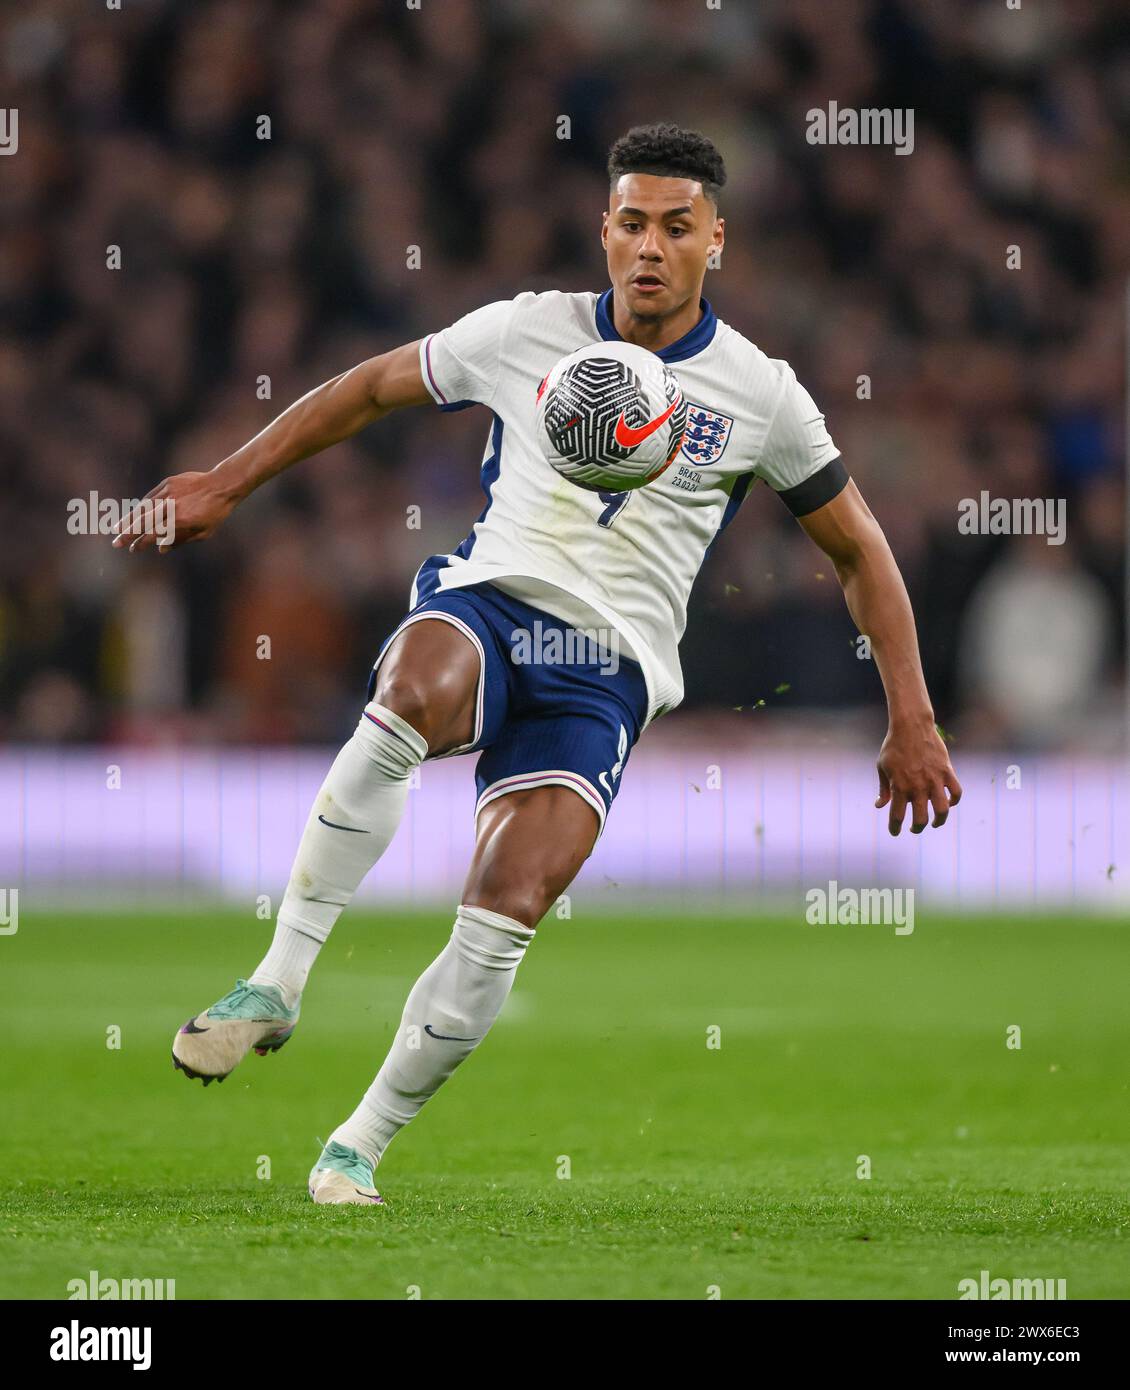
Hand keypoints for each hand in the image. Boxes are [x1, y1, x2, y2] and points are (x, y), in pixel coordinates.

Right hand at [111, 471, 237, 553]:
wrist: (221, 485)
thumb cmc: (215, 512)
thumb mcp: (203, 532)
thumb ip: (180, 540)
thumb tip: (161, 549)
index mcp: (180, 521)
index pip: (154, 534)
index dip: (142, 543)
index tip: (133, 549)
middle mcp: (171, 506)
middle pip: (144, 521)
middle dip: (127, 533)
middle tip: (116, 543)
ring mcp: (168, 493)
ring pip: (143, 507)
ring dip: (129, 519)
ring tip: (117, 530)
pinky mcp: (168, 483)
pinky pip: (151, 497)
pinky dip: (142, 506)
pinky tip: (134, 515)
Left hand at [875, 719, 961, 835]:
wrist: (911, 726)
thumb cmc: (893, 747)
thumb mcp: (882, 767)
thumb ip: (883, 789)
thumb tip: (879, 806)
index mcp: (899, 787)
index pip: (897, 816)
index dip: (895, 828)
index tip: (895, 832)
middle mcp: (918, 786)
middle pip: (921, 819)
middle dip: (917, 828)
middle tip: (914, 827)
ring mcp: (934, 780)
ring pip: (942, 811)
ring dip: (939, 821)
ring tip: (935, 822)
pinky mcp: (947, 771)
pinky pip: (956, 792)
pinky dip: (954, 801)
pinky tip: (948, 803)